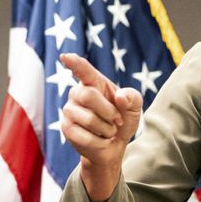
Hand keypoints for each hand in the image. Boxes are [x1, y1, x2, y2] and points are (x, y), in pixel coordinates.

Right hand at [58, 53, 141, 201]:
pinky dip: (100, 141)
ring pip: (88, 118)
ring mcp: (69, 111)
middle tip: (117, 120)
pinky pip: (84, 136)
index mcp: (94, 83)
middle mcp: (78, 93)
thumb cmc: (122, 120)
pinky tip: (100, 140)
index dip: (74, 63)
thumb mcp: (134, 107)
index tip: (66, 56)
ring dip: (106, 129)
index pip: (83, 70)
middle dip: (108, 111)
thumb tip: (120, 96)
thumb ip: (133, 97)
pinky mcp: (67, 129)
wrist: (114, 145)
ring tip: (108, 131)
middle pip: (88, 95)